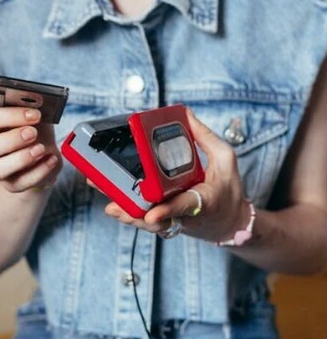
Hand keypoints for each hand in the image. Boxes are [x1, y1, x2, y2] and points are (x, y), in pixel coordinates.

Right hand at [0, 106, 61, 192]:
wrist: (45, 151)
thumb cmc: (35, 127)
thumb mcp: (35, 114)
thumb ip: (33, 108)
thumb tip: (39, 101)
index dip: (10, 116)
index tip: (34, 114)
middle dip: (11, 140)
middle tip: (33, 132)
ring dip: (20, 159)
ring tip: (41, 149)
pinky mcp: (11, 184)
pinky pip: (20, 183)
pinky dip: (39, 172)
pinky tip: (52, 159)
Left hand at [105, 108, 249, 242]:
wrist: (230, 222)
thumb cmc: (228, 189)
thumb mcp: (225, 159)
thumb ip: (205, 137)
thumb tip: (185, 114)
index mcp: (204, 200)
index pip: (185, 206)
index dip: (168, 211)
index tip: (152, 214)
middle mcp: (187, 215)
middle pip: (158, 220)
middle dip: (134, 214)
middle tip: (113, 206)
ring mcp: (175, 221)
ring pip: (149, 224)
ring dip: (128, 216)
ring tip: (109, 205)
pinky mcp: (167, 222)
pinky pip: (147, 221)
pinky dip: (131, 215)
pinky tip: (114, 205)